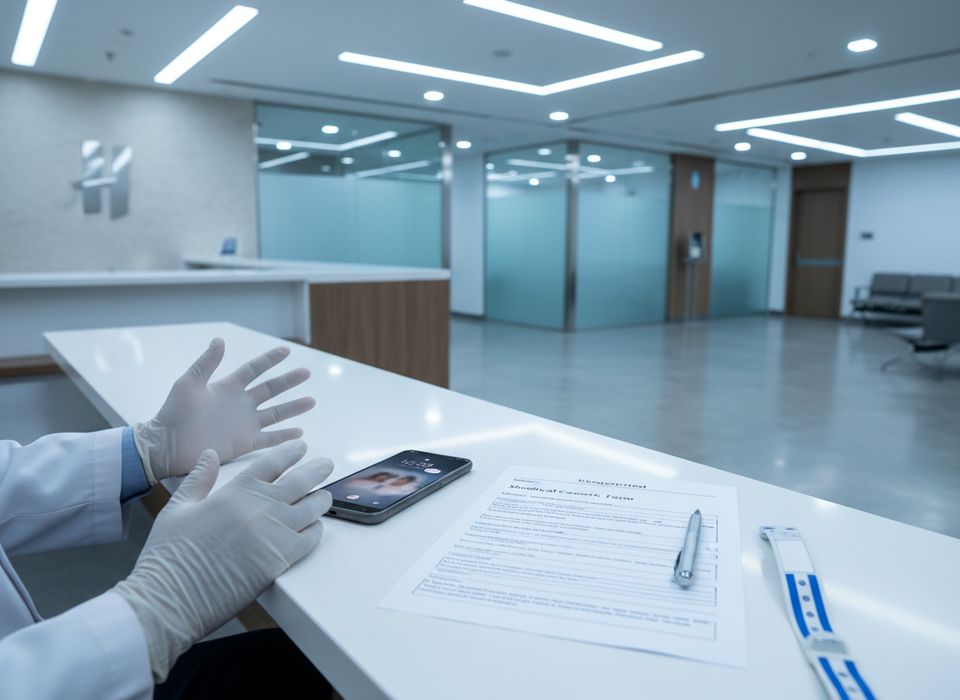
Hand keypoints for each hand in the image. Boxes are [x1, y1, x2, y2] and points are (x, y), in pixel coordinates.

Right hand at [114, 441, 333, 680]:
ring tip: (325, 496)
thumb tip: (210, 454)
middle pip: (301, 481)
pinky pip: (309, 539)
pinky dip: (316, 531)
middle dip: (317, 470)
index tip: (301, 448)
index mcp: (235, 491)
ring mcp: (273, 533)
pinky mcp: (280, 560)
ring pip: (311, 509)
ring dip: (321, 500)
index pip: (273, 462)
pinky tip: (314, 528)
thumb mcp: (178, 508)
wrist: (170, 598)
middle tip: (327, 465)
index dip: (291, 452)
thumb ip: (199, 479)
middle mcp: (260, 507)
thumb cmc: (168, 555)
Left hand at [134, 337, 314, 482]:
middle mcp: (240, 404)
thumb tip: (220, 339)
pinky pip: (269, 439)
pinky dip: (284, 437)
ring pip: (276, 413)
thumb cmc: (173, 413)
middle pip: (271, 390)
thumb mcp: (189, 383)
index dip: (270, 360)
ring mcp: (244, 424)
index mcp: (228, 387)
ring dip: (293, 408)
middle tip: (307, 373)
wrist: (166, 445)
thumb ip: (206, 363)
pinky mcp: (244, 443)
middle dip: (289, 381)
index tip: (286, 350)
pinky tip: (299, 433)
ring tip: (311, 401)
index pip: (254, 369)